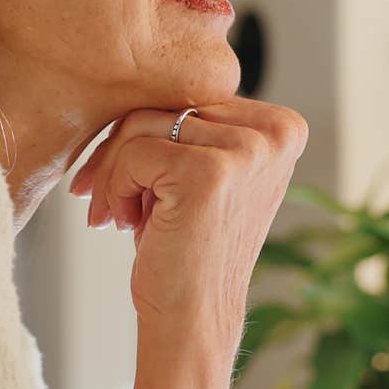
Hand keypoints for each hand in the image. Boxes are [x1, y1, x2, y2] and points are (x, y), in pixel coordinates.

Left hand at [67, 96, 307, 358]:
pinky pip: (133, 152)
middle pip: (164, 104)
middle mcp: (275, 132)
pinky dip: (115, 187)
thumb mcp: (201, 173)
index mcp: (282, 125)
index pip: (189, 95)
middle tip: (106, 202)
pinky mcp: (210, 172)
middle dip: (121, 152)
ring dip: (115, 173)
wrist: (192, 318)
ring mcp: (247, 150)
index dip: (145, 133)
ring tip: (119, 216)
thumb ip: (191, 123)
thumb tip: (130, 70)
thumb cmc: (185, 247)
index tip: (125, 179)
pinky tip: (125, 224)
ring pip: (142, 124)